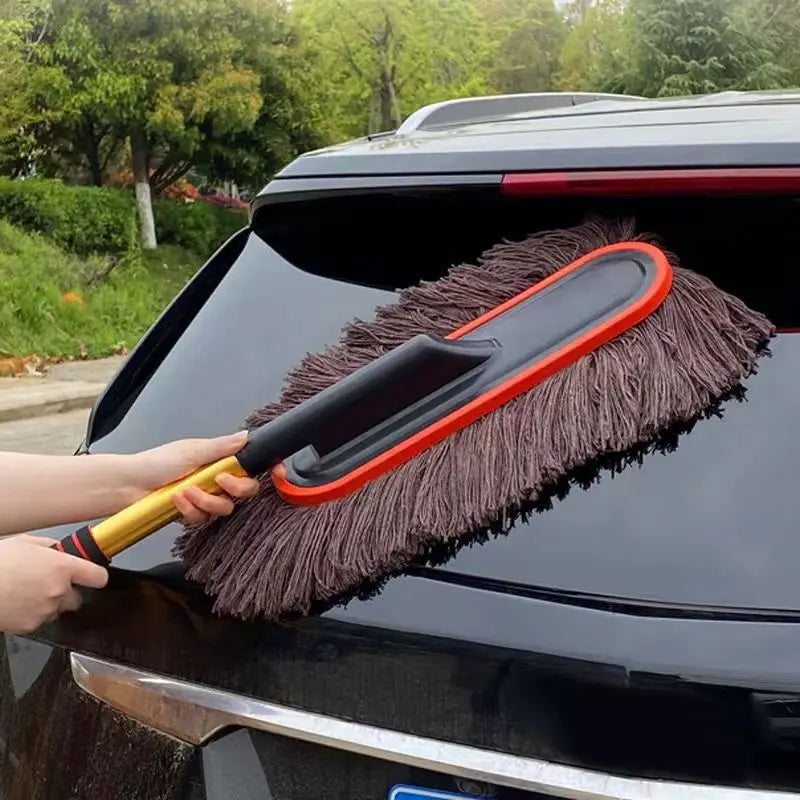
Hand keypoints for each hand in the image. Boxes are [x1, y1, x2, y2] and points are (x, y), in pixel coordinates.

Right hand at [0, 534, 107, 633]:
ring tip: (25, 592)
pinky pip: (39, 621)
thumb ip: (50, 547)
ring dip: (48, 604)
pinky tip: (16, 603)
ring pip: (57, 610)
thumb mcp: (26, 543)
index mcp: (62, 567)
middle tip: (47, 584)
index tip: (91, 576)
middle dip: (67, 592)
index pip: (98, 577)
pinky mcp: (30, 626)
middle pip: (77, 598)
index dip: (95, 576)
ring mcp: (45, 611)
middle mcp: (58, 591)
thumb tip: (59, 550)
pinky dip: (31, 615)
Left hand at [126, 432, 259, 525]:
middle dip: (234, 488)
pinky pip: (202, 519)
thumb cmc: (155, 462)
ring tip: (186, 491)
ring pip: (224, 508)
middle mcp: (214, 479)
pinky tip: (176, 501)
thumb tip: (247, 436)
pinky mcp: (191, 514)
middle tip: (219, 481)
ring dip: (206, 500)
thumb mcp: (192, 450)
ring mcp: (204, 498)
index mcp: (218, 460)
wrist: (128, 484)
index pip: (251, 467)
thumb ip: (223, 447)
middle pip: (245, 491)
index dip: (267, 471)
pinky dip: (190, 511)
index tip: (277, 471)